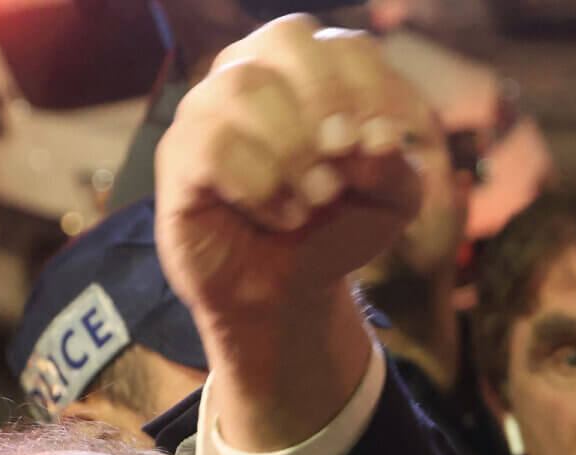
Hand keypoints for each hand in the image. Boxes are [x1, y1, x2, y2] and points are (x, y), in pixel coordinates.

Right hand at [154, 15, 427, 448]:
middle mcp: (254, 72)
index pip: (344, 46)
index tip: (386, 149)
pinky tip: (283, 216)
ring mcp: (208, 109)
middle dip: (328, 103)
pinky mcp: (179, 155)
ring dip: (293, 148)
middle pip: (286, 40)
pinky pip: (211, 144)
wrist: (286, 292)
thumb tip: (377, 140)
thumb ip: (396, 166)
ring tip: (317, 199)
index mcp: (310, 71)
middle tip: (344, 162)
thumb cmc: (335, 227)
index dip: (372, 92)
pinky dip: (260, 184)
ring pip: (242, 86)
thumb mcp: (388, 202)